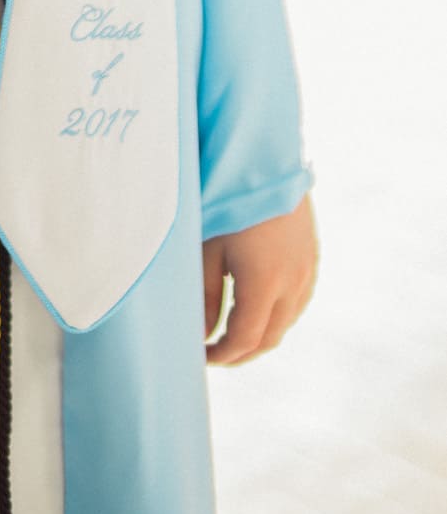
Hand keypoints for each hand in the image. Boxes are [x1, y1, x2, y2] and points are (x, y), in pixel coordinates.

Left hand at [203, 191, 318, 365]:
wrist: (263, 155)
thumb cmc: (225, 197)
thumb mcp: (206, 248)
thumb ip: (205, 296)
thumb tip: (203, 335)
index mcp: (265, 283)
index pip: (245, 338)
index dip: (223, 355)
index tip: (202, 357)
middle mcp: (293, 282)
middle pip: (269, 337)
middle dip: (242, 351)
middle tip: (216, 354)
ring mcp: (307, 269)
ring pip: (287, 320)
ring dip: (261, 333)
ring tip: (232, 332)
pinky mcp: (311, 255)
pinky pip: (297, 299)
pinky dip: (277, 313)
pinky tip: (257, 306)